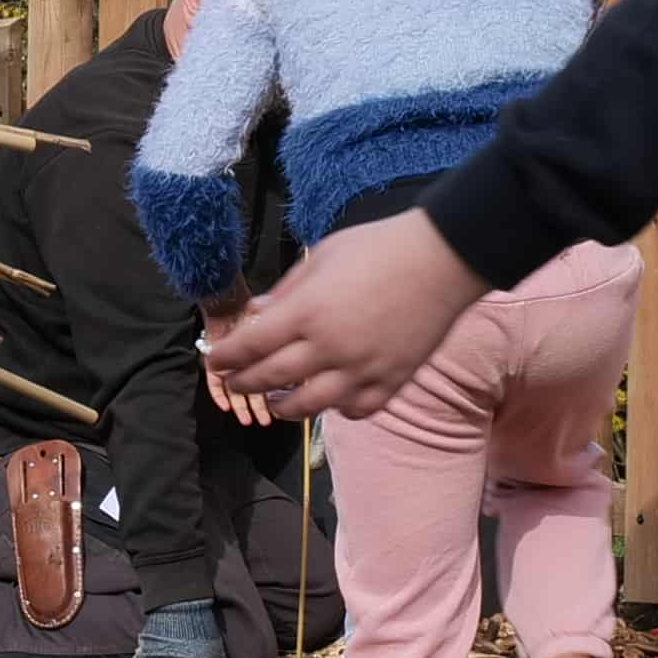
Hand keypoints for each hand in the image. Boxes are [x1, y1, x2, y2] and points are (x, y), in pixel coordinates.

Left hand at [199, 212, 486, 419]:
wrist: (441, 260)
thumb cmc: (378, 247)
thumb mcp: (322, 256)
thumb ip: (287, 289)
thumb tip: (256, 312)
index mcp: (307, 312)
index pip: (251, 346)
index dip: (228, 357)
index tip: (216, 361)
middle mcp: (329, 348)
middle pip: (271, 378)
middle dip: (245, 382)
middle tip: (235, 382)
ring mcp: (361, 370)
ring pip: (308, 405)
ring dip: (283, 407)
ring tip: (274, 403)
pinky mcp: (391, 382)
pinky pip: (355, 410)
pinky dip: (337, 409)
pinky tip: (329, 401)